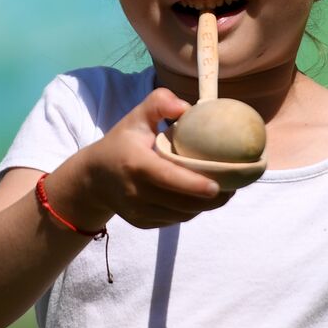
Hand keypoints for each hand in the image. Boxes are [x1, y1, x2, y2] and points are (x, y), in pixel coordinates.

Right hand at [81, 88, 235, 227]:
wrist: (94, 178)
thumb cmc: (122, 143)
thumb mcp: (136, 117)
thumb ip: (159, 103)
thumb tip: (187, 107)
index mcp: (135, 164)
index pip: (167, 178)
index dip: (193, 185)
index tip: (217, 186)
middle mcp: (135, 193)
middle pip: (181, 203)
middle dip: (212, 199)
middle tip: (234, 186)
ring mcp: (138, 212)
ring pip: (181, 215)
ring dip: (205, 207)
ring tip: (225, 192)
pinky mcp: (142, 224)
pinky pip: (174, 220)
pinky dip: (191, 211)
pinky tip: (201, 199)